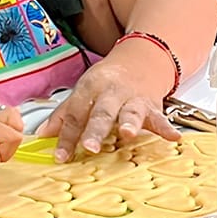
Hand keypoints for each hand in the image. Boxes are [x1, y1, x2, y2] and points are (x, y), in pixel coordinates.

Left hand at [47, 50, 181, 161]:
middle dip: (95, 130)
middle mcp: (112, 92)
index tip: (60, 156)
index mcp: (90, 88)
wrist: (141, 60)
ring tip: (128, 134)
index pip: (75, 114)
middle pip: (102, 113)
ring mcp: (134, 98)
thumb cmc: (109, 81)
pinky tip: (173, 137)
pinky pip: (160, 117)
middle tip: (89, 147)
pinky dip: (167, 127)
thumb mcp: (84, 92)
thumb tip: (42, 135)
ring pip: (130, 112)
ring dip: (129, 123)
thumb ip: (65, 114)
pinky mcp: (153, 105)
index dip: (66, 136)